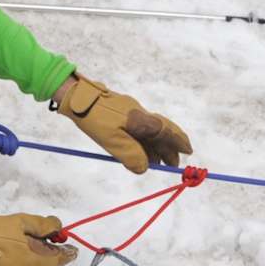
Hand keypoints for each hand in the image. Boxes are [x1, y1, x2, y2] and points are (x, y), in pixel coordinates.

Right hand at [0, 214, 77, 265]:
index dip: (67, 252)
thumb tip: (58, 227)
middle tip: (39, 238)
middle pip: (46, 265)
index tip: (72, 249)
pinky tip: (9, 256)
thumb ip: (44, 225)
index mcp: (36, 259)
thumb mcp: (21, 221)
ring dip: (32, 260)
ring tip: (19, 246)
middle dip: (46, 253)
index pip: (60, 258)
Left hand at [54, 74, 192, 173]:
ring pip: (150, 131)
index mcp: (141, 120)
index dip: (179, 142)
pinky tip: (140, 150)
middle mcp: (140, 115)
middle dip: (169, 148)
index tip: (189, 152)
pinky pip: (139, 129)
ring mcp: (131, 113)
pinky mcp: (121, 113)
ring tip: (156, 162)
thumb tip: (145, 167)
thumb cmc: (94, 118)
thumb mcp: (111, 140)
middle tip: (172, 164)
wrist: (76, 98)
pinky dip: (144, 141)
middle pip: (161, 132)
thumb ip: (130, 155)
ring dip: (156, 147)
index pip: (166, 131)